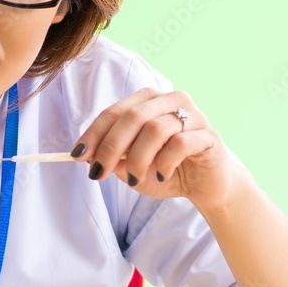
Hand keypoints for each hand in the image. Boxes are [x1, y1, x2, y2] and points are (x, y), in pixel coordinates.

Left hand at [72, 88, 236, 211]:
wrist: (207, 186)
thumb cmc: (167, 170)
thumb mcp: (133, 168)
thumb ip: (114, 159)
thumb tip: (86, 155)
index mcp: (150, 101)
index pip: (116, 111)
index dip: (94, 133)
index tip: (78, 155)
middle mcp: (171, 100)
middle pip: (133, 116)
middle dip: (111, 146)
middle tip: (99, 172)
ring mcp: (193, 115)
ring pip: (155, 129)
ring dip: (138, 159)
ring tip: (135, 180)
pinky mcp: (209, 136)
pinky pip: (180, 143)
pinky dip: (164, 162)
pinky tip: (161, 175)